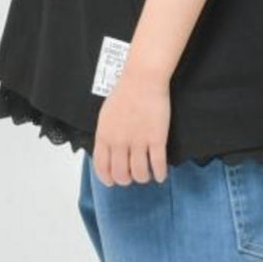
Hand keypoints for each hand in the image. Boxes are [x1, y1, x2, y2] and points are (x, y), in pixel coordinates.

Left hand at [92, 68, 169, 186]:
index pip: (102, 167)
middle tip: (131, 176)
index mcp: (104, 137)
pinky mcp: (156, 139)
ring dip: (142, 178)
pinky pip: (157, 164)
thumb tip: (108, 154)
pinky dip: (159, 174)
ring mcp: (138, 141)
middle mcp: (119, 142)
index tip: (112, 182)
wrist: (143, 79)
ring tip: (146, 175)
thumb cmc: (124, 94)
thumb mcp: (105, 116)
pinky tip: (160, 176)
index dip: (107, 179)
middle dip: (126, 180)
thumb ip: (105, 136)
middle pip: (121, 174)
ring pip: (139, 173)